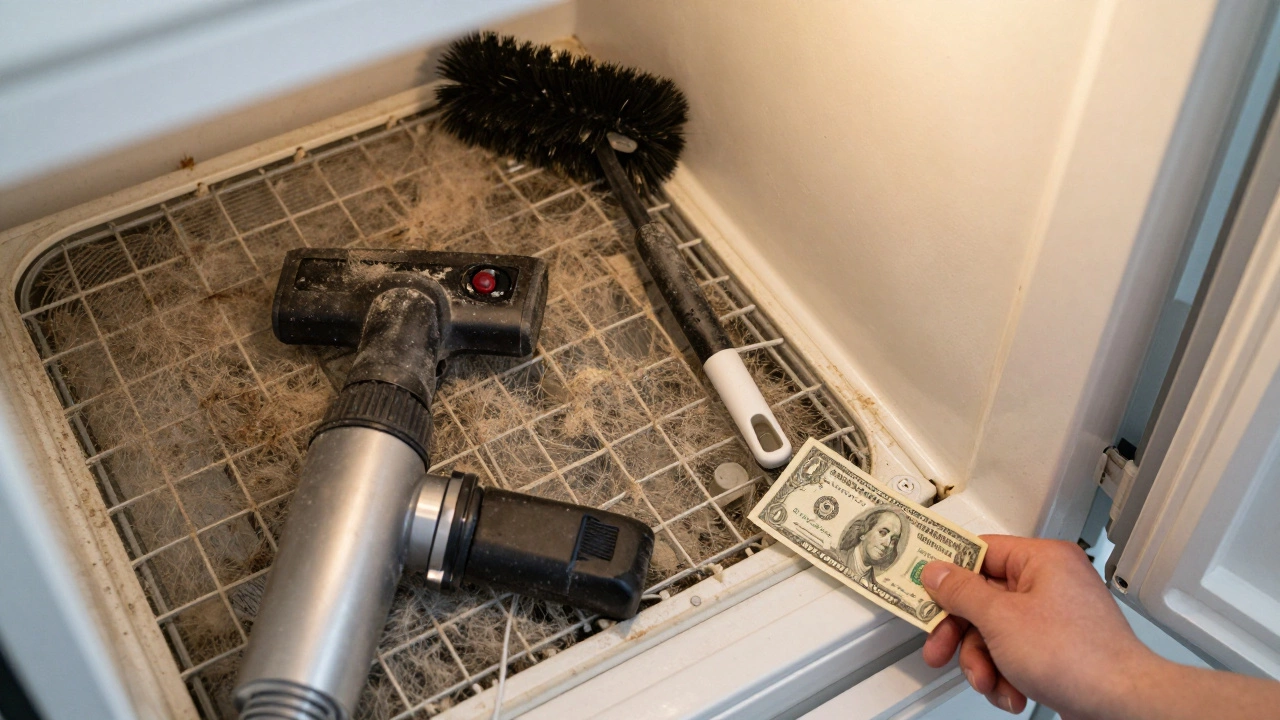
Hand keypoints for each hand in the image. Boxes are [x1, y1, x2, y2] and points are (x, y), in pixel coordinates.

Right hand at [919, 535, 1147, 715]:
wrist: (1122, 705)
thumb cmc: (1081, 657)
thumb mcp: (1001, 619)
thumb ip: (962, 593)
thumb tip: (938, 573)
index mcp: (1042, 559)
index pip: (979, 551)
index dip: (947, 572)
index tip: (922, 585)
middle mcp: (1050, 583)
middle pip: (982, 598)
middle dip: (963, 634)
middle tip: (940, 647)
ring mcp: (1054, 617)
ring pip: (994, 632)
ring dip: (983, 662)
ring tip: (989, 681)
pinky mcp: (1056, 648)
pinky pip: (1013, 652)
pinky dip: (1005, 674)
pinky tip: (1011, 690)